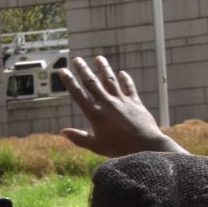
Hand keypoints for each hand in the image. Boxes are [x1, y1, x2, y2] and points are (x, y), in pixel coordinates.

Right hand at [59, 55, 180, 157]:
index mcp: (95, 114)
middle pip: (92, 83)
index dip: (69, 81)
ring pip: (110, 80)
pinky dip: (125, 79)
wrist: (145, 145)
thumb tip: (63, 132)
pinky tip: (122, 73)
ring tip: (99, 58)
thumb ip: (79, 138)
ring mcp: (122, 101)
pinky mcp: (135, 102)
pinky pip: (129, 87)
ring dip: (103, 68)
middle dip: (83, 70)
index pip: (78, 94)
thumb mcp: (96, 146)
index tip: (63, 71)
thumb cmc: (119, 148)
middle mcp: (107, 103)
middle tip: (76, 59)